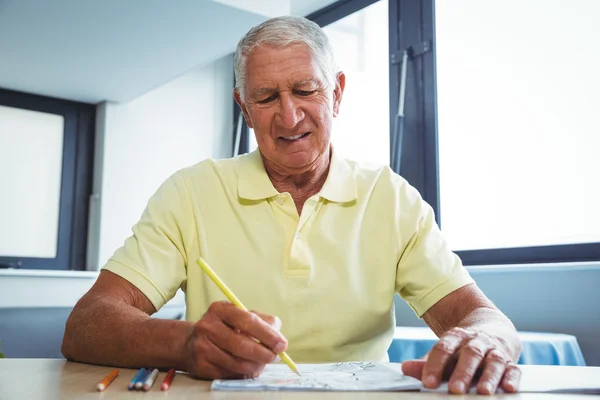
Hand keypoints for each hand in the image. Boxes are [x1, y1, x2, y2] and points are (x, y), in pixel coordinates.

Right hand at [183, 301, 286, 378]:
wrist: (191, 342)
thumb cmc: (224, 328)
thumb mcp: (240, 316)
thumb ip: (262, 322)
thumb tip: (279, 337)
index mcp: (220, 309)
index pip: (248, 321)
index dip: (268, 334)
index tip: (282, 344)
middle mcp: (208, 326)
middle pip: (242, 345)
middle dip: (264, 354)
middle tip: (275, 357)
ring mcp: (202, 347)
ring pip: (237, 363)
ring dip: (256, 366)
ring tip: (262, 363)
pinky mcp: (200, 366)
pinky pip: (229, 374)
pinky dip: (243, 373)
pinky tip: (247, 368)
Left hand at [401, 327, 520, 393]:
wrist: (491, 328)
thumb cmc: (462, 348)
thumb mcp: (445, 351)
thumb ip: (427, 363)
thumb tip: (405, 368)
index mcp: (456, 337)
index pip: (443, 348)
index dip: (435, 365)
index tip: (428, 382)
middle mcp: (476, 342)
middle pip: (470, 354)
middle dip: (463, 372)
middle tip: (455, 389)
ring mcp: (494, 350)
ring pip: (493, 361)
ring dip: (489, 377)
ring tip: (484, 391)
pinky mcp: (510, 361)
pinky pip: (514, 369)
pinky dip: (512, 378)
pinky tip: (509, 388)